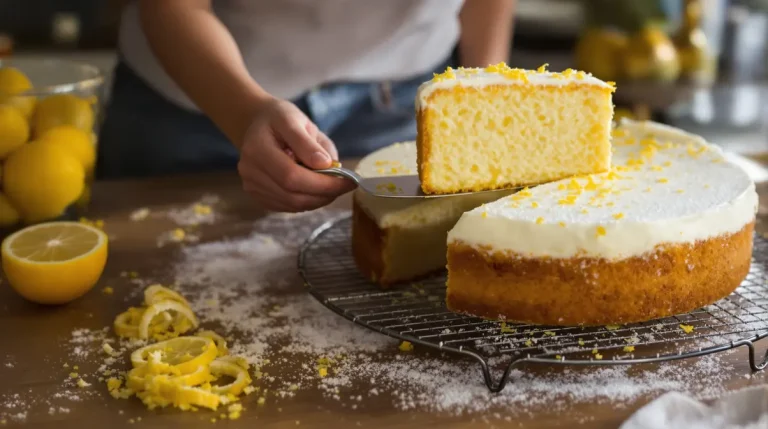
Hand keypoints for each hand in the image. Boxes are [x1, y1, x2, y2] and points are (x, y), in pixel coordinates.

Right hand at [238, 97, 355, 211]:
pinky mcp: (257, 195)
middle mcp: (250, 171)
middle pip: (292, 195)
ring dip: (318, 199)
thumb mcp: (296, 120)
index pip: (292, 175)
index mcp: (257, 148)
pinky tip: (316, 189)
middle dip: (324, 194)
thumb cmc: (280, 119)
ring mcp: (251, 186)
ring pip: (292, 205)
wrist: (258, 124)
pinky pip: (288, 207)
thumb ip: (310, 143)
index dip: (323, 183)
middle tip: (345, 185)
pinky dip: (307, 201)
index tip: (348, 180)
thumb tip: (327, 166)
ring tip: (333, 186)